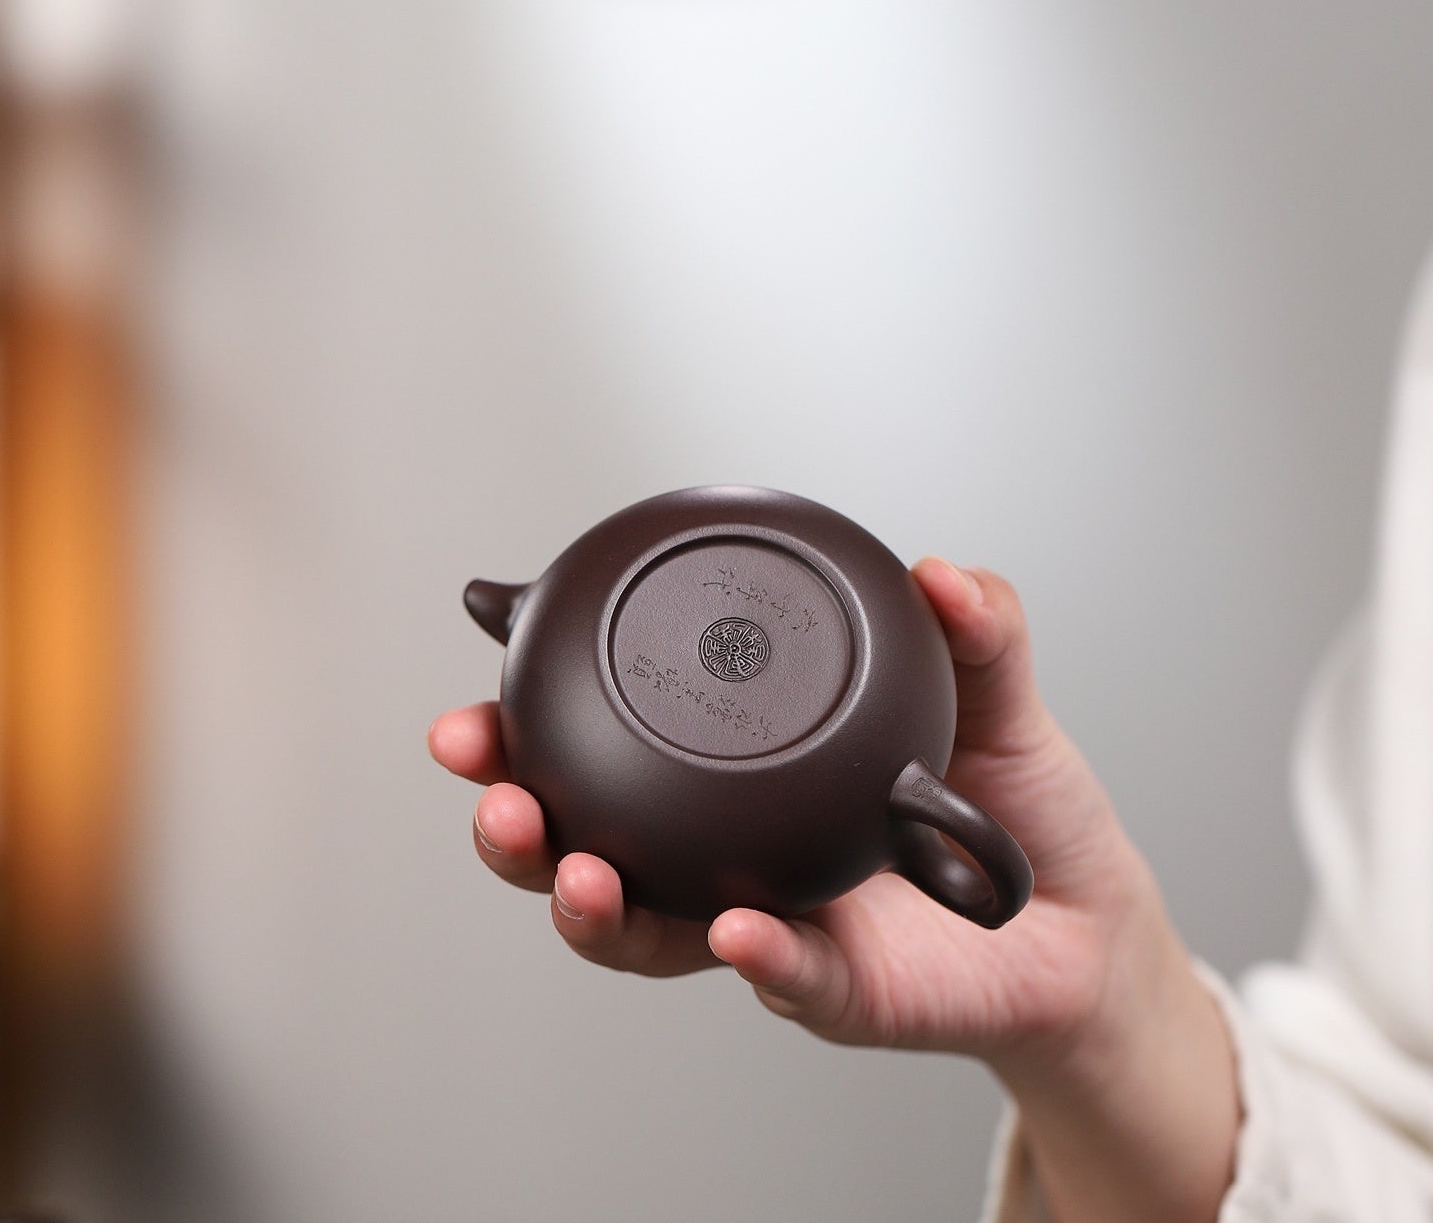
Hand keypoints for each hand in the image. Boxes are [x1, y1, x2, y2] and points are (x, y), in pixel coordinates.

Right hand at [430, 560, 1237, 1221]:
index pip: (612, 745)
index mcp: (741, 775)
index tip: (476, 693)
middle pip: (588, 844)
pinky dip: (755, 958)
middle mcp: (730, 852)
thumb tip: (940, 568)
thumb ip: (974, 629)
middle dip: (517, 824)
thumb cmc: (1013, 805)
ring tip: (579, 874)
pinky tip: (735, 932)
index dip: (530, 726)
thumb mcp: (995, 697)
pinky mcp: (834, 990)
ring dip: (593, 905)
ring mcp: (769, 923)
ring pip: (648, 932)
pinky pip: (784, 980)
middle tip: (494, 790)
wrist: (1081, 921)